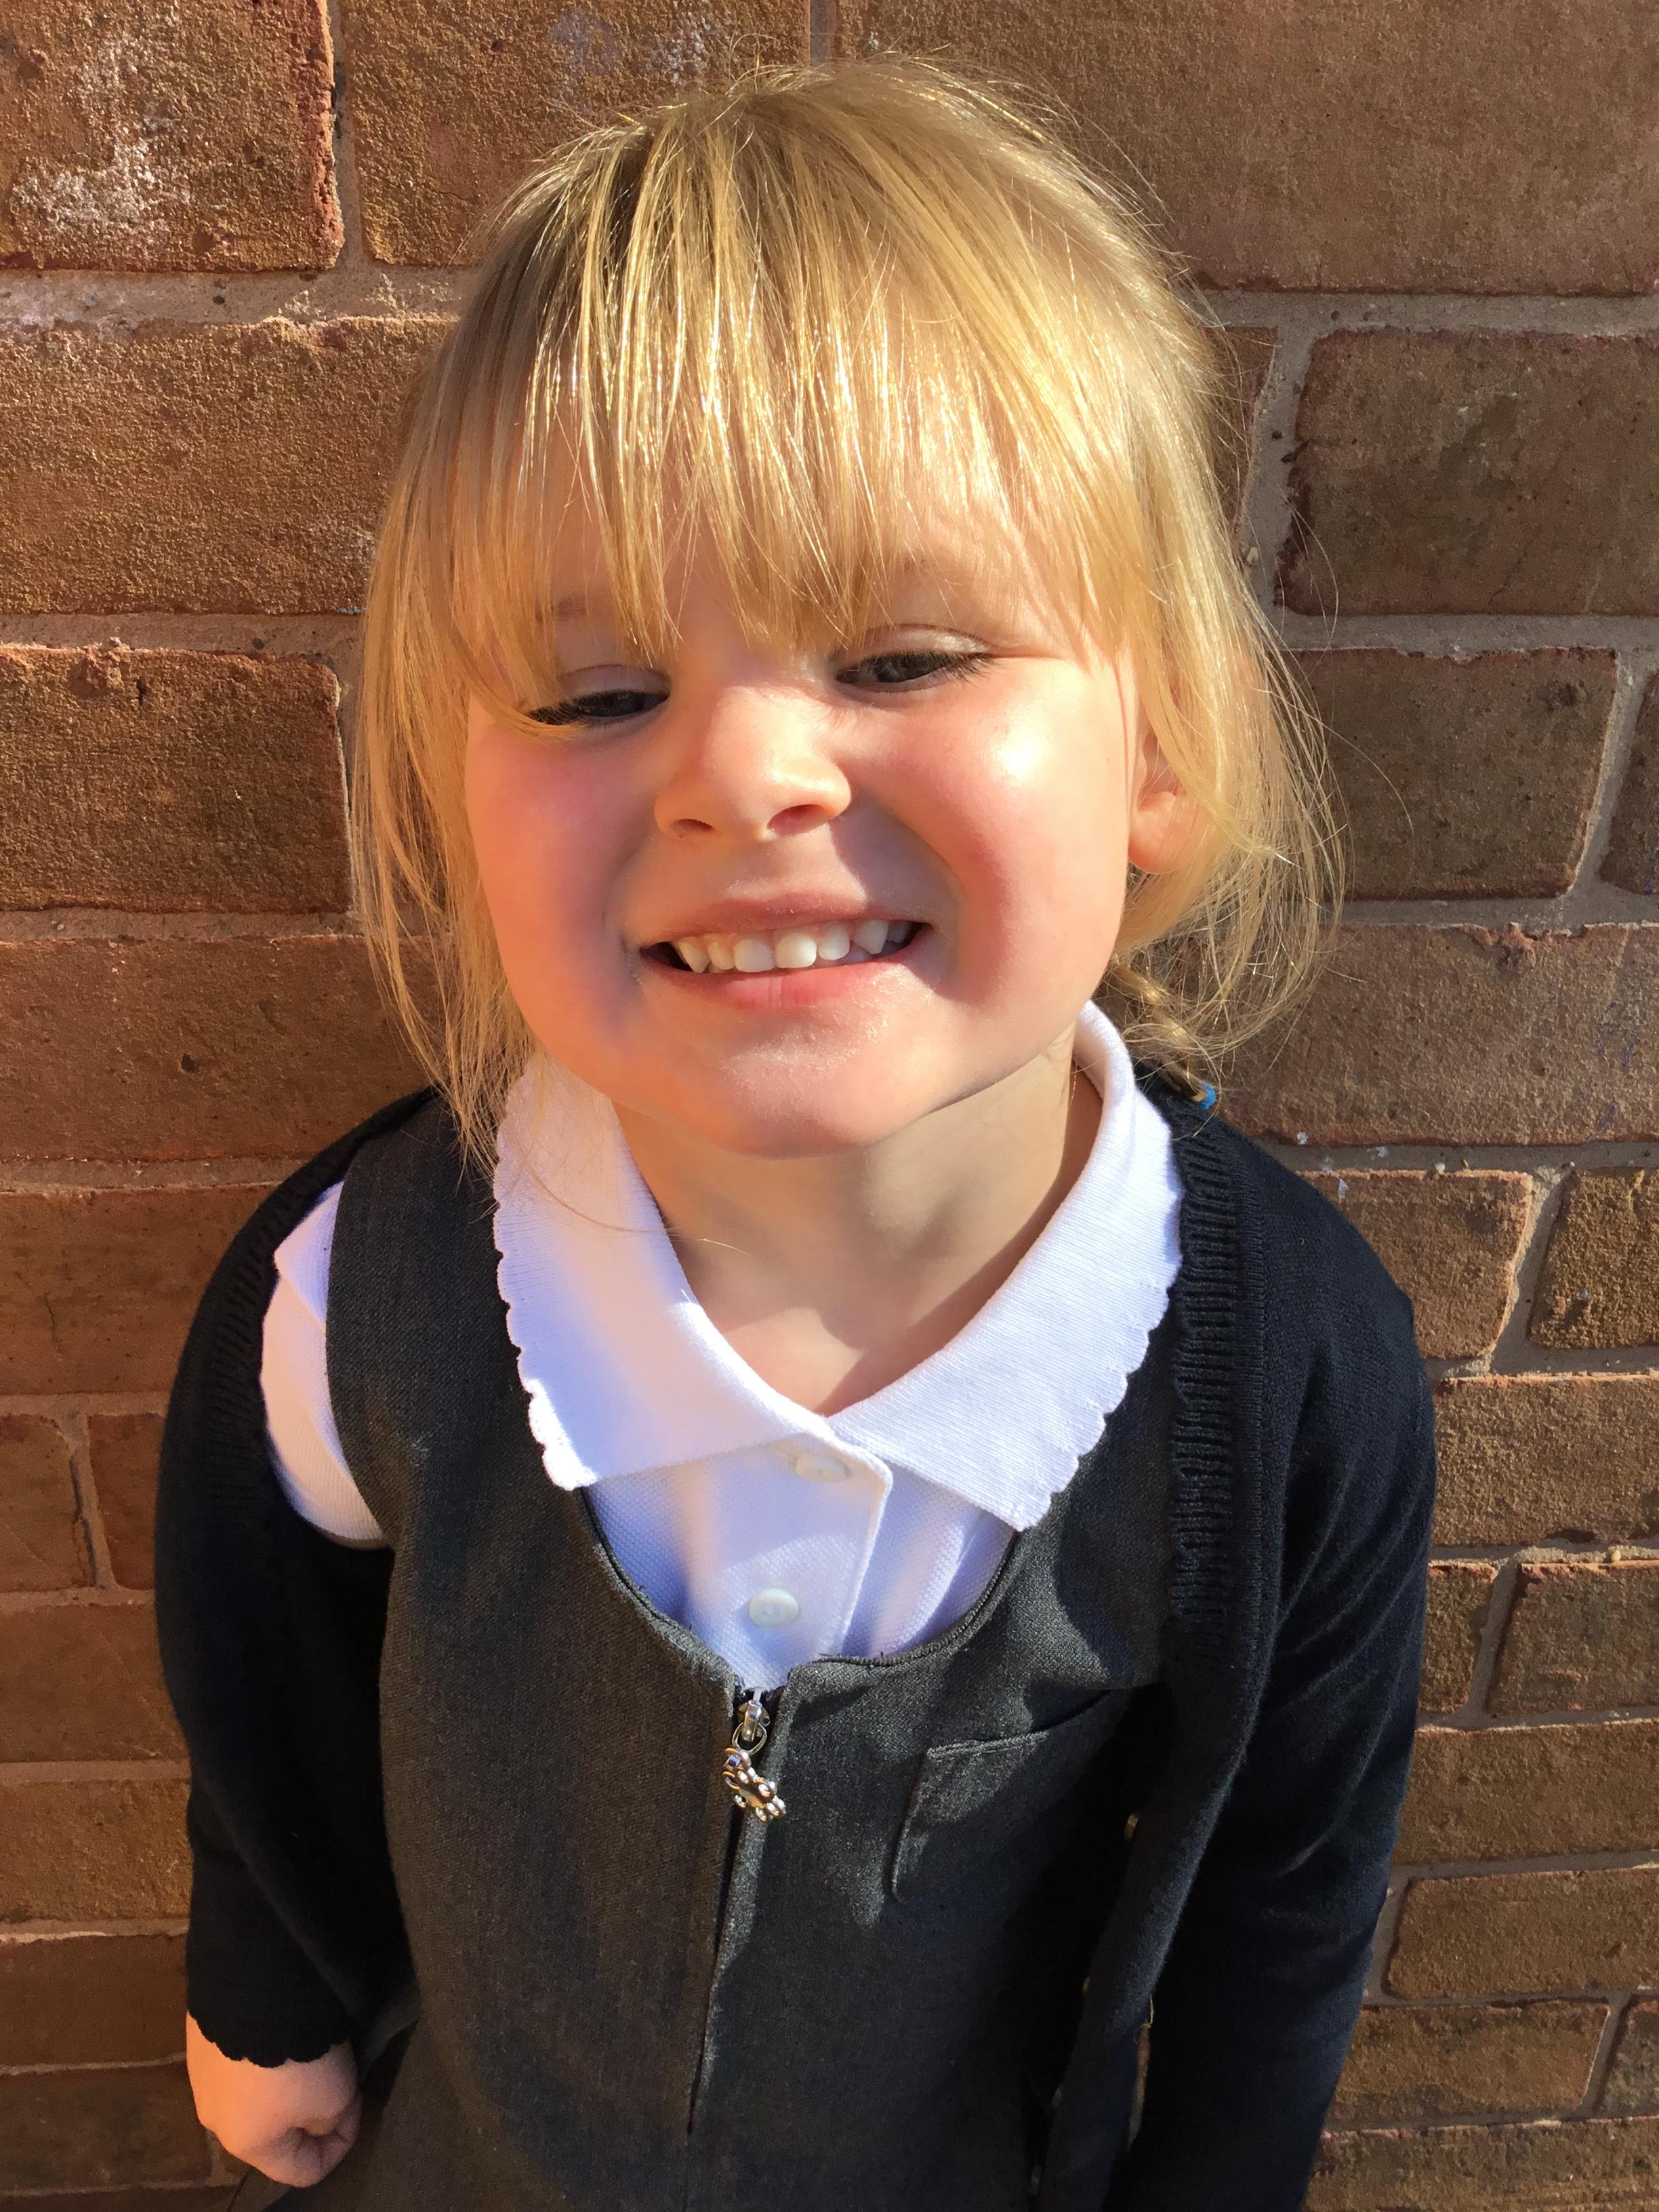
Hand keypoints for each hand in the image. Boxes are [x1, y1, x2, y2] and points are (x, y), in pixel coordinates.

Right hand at [185, 2010, 361, 2185]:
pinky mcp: (200, 2038)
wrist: (256, 1988)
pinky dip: (262, 2053)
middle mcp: (214, 2120)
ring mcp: (201, 2077)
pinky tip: (278, 2030)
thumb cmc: (300, 2057)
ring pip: (253, 2095)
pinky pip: (237, 2059)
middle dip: (309, 2113)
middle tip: (334, 2077)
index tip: (355, 2103)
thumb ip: (328, 2123)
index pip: (301, 2171)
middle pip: (273, 2134)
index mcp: (246, 2146)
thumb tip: (316, 2118)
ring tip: (307, 2051)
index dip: (340, 2145)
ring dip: (284, 2082)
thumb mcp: (335, 2099)